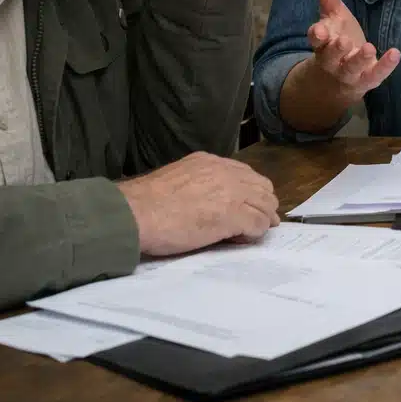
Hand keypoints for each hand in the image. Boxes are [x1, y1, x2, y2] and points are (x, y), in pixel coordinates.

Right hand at [118, 152, 278, 256]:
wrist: (135, 213)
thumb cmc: (146, 203)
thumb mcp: (178, 179)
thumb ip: (199, 183)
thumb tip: (210, 201)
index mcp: (210, 162)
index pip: (246, 174)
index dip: (250, 193)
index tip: (247, 207)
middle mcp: (225, 172)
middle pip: (262, 187)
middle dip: (262, 205)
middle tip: (256, 223)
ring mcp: (231, 192)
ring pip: (265, 205)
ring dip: (261, 220)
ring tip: (249, 233)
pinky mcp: (233, 214)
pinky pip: (258, 224)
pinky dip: (254, 233)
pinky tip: (240, 239)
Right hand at [305, 0, 399, 97]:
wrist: (338, 79)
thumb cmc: (336, 39)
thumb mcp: (333, 16)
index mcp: (322, 43)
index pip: (316, 40)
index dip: (317, 36)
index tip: (318, 31)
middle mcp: (332, 60)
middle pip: (331, 56)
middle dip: (336, 49)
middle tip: (343, 41)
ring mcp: (350, 72)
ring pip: (352, 67)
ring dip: (359, 59)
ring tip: (369, 48)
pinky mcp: (367, 79)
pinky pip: (375, 75)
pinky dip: (385, 66)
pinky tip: (395, 54)